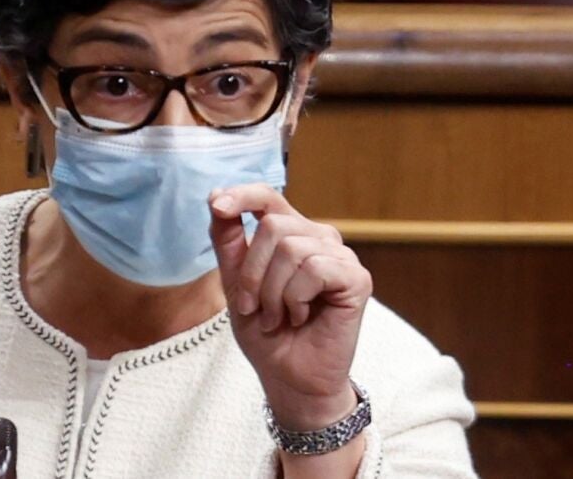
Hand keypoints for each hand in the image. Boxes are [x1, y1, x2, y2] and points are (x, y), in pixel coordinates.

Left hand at [209, 184, 371, 430]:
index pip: (268, 197)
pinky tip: (302, 316)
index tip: (218, 205)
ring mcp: (340, 257)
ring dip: (273, 293)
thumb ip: (228, 241)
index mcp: (291, 234)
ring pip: (292, 249)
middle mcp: (318, 238)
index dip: (243, 194)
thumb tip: (216, 196)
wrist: (288, 377)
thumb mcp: (235, 282)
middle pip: (272, 226)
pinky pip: (314, 270)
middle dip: (252, 273)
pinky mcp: (356, 279)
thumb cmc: (265, 330)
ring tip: (278, 317)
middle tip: (253, 307)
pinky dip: (296, 298)